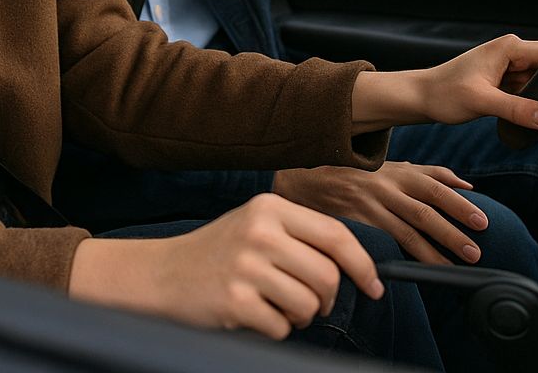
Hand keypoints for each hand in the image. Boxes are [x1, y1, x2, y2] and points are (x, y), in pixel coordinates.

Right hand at [68, 194, 383, 338]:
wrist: (162, 274)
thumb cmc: (220, 252)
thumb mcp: (258, 225)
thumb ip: (301, 235)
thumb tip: (357, 265)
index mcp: (270, 207)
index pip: (335, 235)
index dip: (362, 265)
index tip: (374, 287)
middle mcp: (260, 232)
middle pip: (327, 277)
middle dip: (326, 299)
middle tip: (307, 302)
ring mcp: (246, 266)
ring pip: (309, 306)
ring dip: (299, 316)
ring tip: (275, 306)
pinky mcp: (234, 300)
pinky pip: (281, 328)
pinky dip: (274, 329)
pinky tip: (252, 314)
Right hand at [273, 162, 487, 264]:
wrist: (308, 176)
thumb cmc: (358, 172)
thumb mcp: (394, 165)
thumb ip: (431, 174)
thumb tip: (468, 184)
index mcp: (399, 173)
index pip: (435, 189)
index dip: (459, 205)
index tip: (482, 222)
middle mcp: (385, 189)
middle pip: (423, 212)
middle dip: (450, 233)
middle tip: (475, 252)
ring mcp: (368, 208)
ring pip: (405, 232)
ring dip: (432, 252)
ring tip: (453, 268)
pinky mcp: (353, 225)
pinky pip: (380, 244)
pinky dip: (397, 257)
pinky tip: (411, 272)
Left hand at [417, 34, 537, 128]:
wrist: (422, 98)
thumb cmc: (444, 94)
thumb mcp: (482, 102)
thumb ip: (517, 109)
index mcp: (510, 47)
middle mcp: (513, 53)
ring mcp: (510, 68)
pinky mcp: (506, 82)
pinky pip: (530, 91)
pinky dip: (532, 103)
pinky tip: (530, 115)